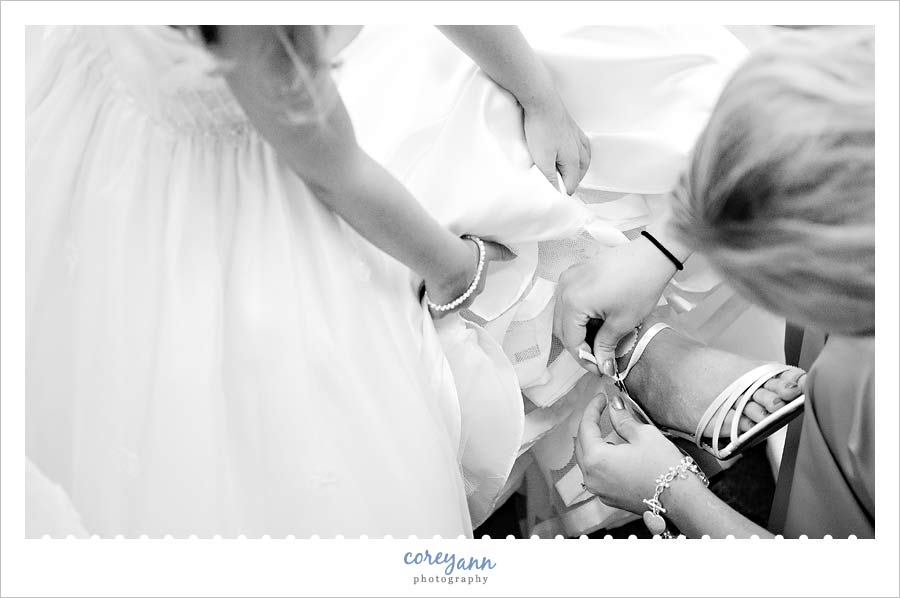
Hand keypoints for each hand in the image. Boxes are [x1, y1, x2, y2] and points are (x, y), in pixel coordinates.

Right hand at [426, 237, 515, 317]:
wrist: (447, 262)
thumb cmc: (465, 254)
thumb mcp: (485, 249)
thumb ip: (499, 252)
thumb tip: (515, 254)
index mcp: (477, 288)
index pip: (471, 288)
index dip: (463, 281)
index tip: (454, 273)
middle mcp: (467, 300)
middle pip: (460, 299)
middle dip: (452, 292)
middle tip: (442, 278)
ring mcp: (453, 308)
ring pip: (447, 306)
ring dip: (440, 299)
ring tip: (431, 286)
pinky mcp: (439, 311)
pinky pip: (434, 312)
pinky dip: (429, 306)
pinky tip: (424, 297)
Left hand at [522, 93, 590, 194]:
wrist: (540, 100)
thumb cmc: (541, 128)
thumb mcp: (542, 160)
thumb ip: (550, 178)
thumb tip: (558, 194)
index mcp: (574, 160)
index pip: (571, 185)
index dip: (561, 193)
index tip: (552, 197)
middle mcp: (580, 150)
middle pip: (579, 174)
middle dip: (569, 183)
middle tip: (558, 189)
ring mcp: (577, 138)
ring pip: (583, 161)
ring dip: (575, 170)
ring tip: (566, 176)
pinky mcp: (572, 128)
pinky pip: (582, 147)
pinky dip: (579, 155)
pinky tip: (573, 153)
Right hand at [553, 235, 675, 375]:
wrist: (652, 254)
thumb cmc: (640, 285)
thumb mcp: (623, 322)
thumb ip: (606, 346)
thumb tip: (602, 367)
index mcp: (573, 302)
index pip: (571, 340)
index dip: (585, 359)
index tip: (601, 369)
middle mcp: (564, 289)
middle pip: (562, 329)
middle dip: (579, 346)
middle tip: (599, 358)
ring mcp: (567, 278)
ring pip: (563, 315)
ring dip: (578, 331)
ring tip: (600, 341)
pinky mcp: (575, 273)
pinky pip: (569, 301)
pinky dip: (578, 315)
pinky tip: (596, 321)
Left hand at [575, 391, 685, 513]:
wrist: (681, 501)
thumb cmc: (664, 469)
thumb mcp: (643, 435)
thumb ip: (623, 419)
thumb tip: (614, 407)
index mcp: (595, 460)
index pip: (586, 427)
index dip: (593, 409)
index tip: (601, 398)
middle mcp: (592, 478)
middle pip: (582, 444)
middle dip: (591, 425)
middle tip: (602, 410)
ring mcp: (599, 490)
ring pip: (588, 460)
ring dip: (595, 443)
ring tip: (608, 430)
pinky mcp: (609, 498)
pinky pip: (597, 474)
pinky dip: (601, 460)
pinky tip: (614, 451)